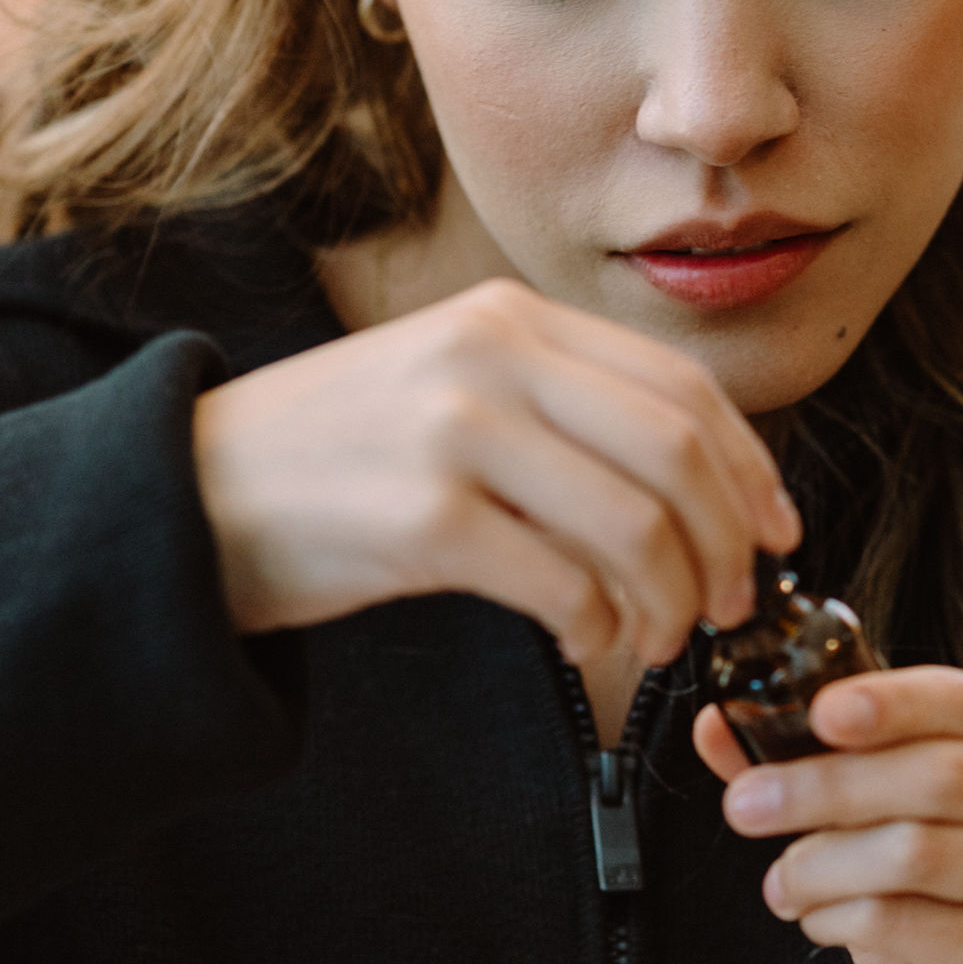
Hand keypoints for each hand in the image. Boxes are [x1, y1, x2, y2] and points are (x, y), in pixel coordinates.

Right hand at [193, 278, 798, 665]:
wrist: (187, 495)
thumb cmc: (336, 461)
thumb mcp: (452, 387)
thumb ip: (561, 409)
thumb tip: (700, 489)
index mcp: (512, 318)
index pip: (684, 389)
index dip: (752, 472)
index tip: (775, 536)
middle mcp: (491, 357)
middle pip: (678, 454)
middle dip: (729, 545)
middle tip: (727, 606)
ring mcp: (455, 431)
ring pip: (636, 525)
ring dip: (671, 601)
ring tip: (657, 638)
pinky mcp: (423, 517)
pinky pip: (564, 585)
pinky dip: (599, 630)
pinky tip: (588, 645)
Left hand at [695, 667, 962, 963]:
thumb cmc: (936, 912)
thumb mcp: (873, 826)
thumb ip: (805, 766)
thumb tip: (716, 722)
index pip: (957, 698)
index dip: (885, 701)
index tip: (815, 713)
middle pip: (936, 775)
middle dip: (823, 787)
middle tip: (743, 807)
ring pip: (915, 851)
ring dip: (821, 865)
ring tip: (782, 885)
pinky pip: (903, 921)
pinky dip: (840, 918)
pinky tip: (821, 924)